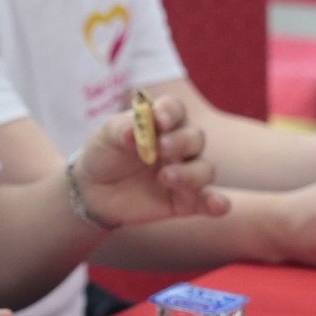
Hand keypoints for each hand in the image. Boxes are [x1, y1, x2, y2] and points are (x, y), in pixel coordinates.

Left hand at [68, 93, 228, 229]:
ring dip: (190, 173)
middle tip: (161, 148)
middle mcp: (180, 145)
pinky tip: (220, 206)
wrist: (95, 190)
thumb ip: (122, 129)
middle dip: (180, 142)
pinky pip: (207, 201)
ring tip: (164, 177)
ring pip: (204, 169)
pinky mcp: (185, 201)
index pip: (176, 110)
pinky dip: (217, 203)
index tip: (159, 120)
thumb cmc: (105, 154)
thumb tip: (133, 132)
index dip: (170, 113)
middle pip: (195, 138)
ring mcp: (185, 173)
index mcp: (163, 122)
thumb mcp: (107, 136)